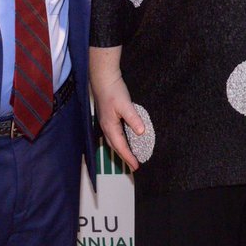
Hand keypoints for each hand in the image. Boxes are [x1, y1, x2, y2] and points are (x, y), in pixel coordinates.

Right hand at [90, 46, 144, 170]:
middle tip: (134, 165)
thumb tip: (141, 132)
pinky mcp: (108, 117)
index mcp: (110, 127)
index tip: (136, 166)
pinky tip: (126, 139)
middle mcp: (106, 127)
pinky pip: (115, 134)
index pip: (120, 146)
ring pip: (114, 141)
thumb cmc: (113, 91)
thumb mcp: (125, 105)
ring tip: (131, 156)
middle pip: (116, 147)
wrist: (103, 79)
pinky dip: (121, 140)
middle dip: (125, 156)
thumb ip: (133, 119)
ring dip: (122, 149)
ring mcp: (106, 122)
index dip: (129, 157)